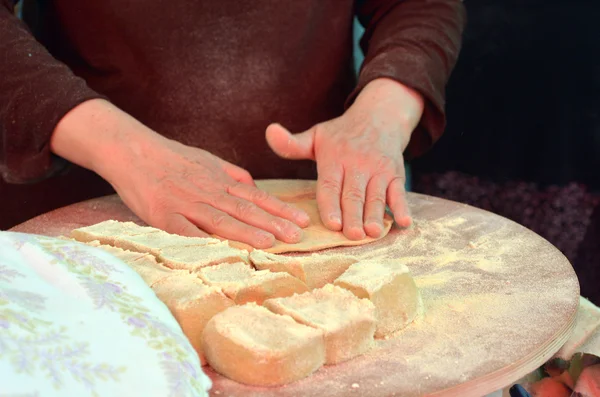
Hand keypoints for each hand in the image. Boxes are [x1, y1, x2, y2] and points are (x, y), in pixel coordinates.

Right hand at [51, 99, 308, 248]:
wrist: (131, 150)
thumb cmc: (171, 157)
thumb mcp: (206, 159)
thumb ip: (231, 173)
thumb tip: (254, 185)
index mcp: (220, 180)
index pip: (257, 197)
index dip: (281, 210)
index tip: (302, 221)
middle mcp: (208, 191)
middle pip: (245, 209)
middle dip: (274, 223)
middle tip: (297, 237)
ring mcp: (186, 203)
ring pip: (221, 219)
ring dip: (247, 232)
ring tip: (270, 243)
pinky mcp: (163, 214)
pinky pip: (185, 231)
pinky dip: (202, 240)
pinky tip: (220, 251)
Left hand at [266, 78, 423, 239]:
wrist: (380, 115)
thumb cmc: (341, 134)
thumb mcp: (316, 136)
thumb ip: (292, 145)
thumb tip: (269, 131)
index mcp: (334, 158)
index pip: (330, 185)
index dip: (331, 204)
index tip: (331, 223)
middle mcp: (357, 164)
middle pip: (354, 194)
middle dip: (353, 215)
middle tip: (352, 235)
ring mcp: (379, 170)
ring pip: (376, 196)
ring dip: (375, 215)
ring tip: (372, 233)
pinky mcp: (396, 173)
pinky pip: (400, 192)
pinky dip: (403, 207)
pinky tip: (404, 222)